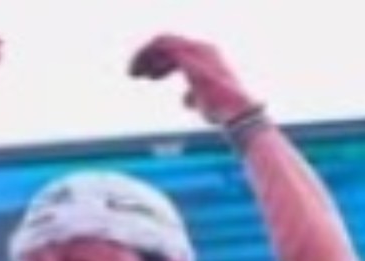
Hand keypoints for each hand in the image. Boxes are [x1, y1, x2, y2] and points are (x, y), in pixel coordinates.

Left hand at [129, 35, 256, 124]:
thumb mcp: (204, 101)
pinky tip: (139, 74)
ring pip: (161, 43)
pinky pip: (161, 49)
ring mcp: (195, 51)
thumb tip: (186, 99)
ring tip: (131, 73)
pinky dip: (146, 58)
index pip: (177, 49)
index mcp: (207, 55)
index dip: (159, 61)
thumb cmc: (221, 111)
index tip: (148, 76)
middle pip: (166, 42)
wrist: (234, 113)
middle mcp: (202, 48)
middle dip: (147, 56)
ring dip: (143, 56)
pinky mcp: (188, 59)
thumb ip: (194, 95)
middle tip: (132, 73)